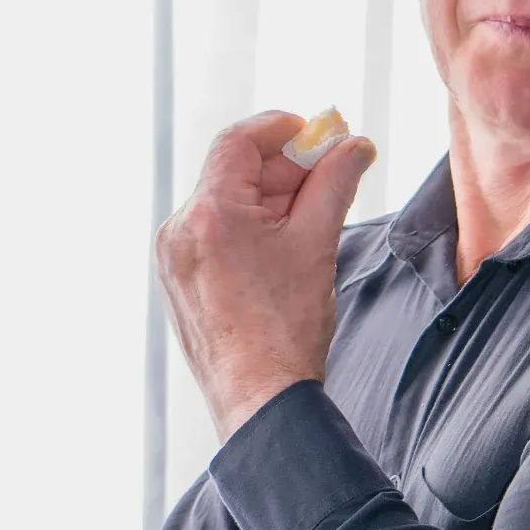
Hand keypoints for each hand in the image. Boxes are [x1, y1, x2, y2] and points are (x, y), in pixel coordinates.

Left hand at [157, 110, 376, 441]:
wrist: (261, 401)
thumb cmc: (286, 331)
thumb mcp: (317, 244)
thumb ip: (336, 184)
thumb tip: (354, 146)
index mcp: (210, 214)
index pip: (239, 141)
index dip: (280, 129)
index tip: (315, 134)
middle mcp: (180, 230)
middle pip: (233, 172)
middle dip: (283, 171)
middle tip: (329, 179)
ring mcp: (174, 259)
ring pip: (226, 206)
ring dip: (269, 203)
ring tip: (310, 225)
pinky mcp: (180, 283)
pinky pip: (215, 238)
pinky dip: (249, 231)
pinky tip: (283, 252)